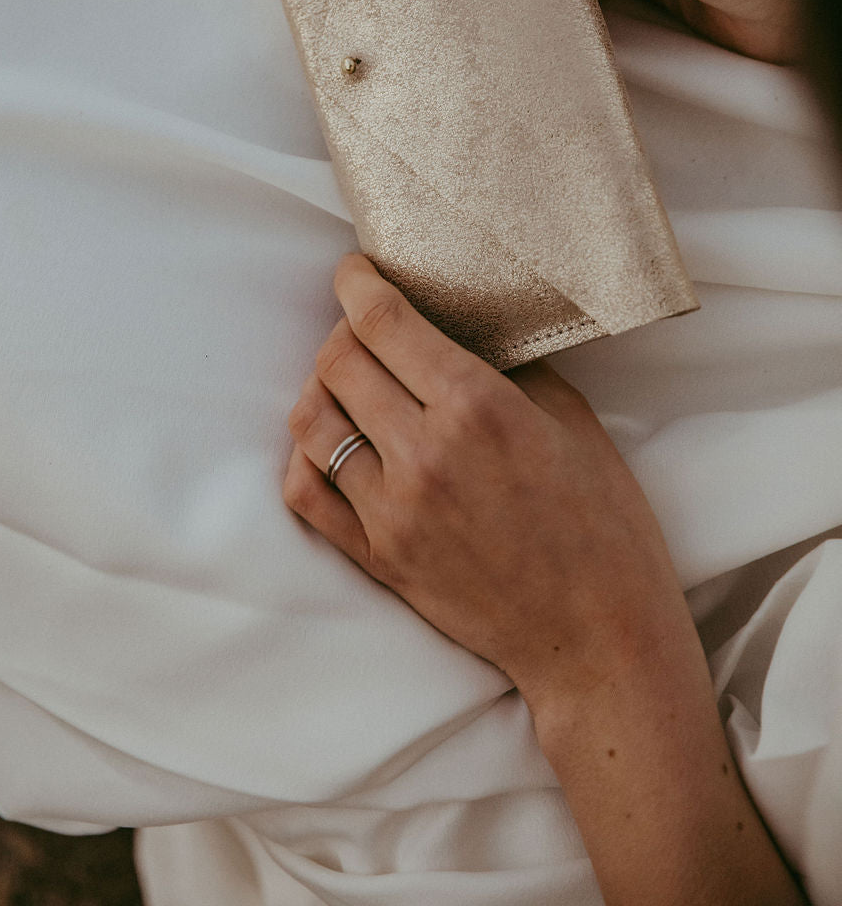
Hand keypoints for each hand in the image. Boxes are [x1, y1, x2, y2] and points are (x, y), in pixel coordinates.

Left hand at [284, 255, 811, 905]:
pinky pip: (306, 490)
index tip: (355, 269)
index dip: (357, 281)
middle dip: (345, 329)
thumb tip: (454, 324)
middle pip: (338, 361)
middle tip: (367, 327)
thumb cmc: (603, 525)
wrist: (599, 640)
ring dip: (322, 387)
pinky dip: (308, 454)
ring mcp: (392, 510)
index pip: (382, 321)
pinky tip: (336, 442)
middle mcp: (424, 454)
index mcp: (478, 408)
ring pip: (311, 420)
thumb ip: (505, 366)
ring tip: (350, 382)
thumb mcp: (570, 419)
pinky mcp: (376, 557)